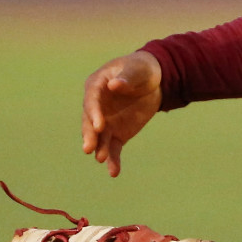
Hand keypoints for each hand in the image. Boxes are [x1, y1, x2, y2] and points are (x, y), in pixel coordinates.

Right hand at [81, 50, 162, 176]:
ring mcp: (106, 122)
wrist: (153, 81)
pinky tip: (114, 172)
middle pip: (90, 122)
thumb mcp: (137, 69)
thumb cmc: (141, 69)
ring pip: (100, 138)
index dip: (94, 113)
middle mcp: (96, 106)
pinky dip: (113, 160)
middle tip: (89, 149)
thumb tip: (113, 85)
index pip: (91, 101)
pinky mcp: (117, 133)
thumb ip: (126, 78)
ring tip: (101, 159)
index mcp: (96, 86)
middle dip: (90, 135)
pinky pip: (113, 148)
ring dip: (100, 149)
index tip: (100, 125)